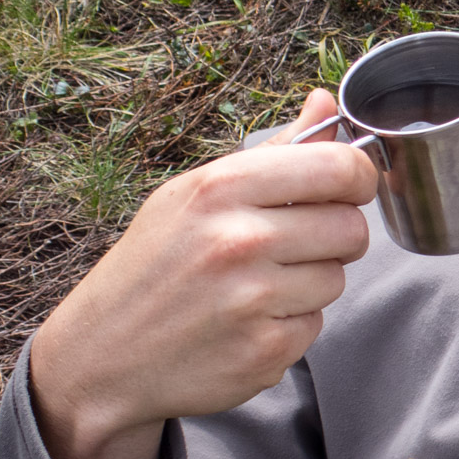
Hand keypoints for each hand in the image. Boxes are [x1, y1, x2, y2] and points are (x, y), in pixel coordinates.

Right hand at [27, 88, 376, 458]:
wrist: (99, 357)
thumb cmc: (153, 267)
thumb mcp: (196, 195)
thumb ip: (273, 152)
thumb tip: (325, 101)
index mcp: (221, 189)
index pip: (340, 168)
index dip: (359, 178)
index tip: (350, 188)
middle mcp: (239, 240)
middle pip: (352, 228)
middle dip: (336, 237)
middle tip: (294, 246)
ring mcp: (253, 299)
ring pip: (337, 278)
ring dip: (311, 283)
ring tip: (256, 287)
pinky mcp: (264, 350)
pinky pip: (316, 324)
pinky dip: (290, 325)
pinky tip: (247, 323)